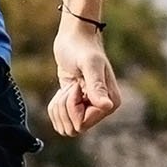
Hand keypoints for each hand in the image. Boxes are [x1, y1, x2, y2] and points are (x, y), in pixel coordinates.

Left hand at [47, 14, 122, 137]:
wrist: (74, 37)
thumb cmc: (82, 47)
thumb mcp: (89, 64)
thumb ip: (96, 86)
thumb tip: (107, 106)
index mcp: (111, 103)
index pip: (83, 124)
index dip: (73, 106)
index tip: (77, 85)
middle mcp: (103, 109)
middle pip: (73, 129)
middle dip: (64, 107)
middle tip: (70, 86)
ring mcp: (89, 109)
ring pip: (65, 128)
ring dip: (59, 107)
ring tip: (67, 86)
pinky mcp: (76, 107)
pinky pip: (60, 121)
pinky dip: (55, 107)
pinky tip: (63, 90)